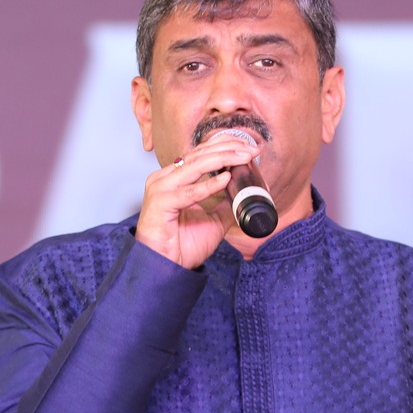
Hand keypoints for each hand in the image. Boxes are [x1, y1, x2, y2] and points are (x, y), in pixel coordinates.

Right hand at [134, 128, 260, 268]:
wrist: (166, 268)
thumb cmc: (181, 245)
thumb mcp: (213, 220)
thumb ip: (226, 204)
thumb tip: (245, 194)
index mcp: (173, 178)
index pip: (199, 152)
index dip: (224, 145)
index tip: (247, 146)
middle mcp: (165, 178)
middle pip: (199, 154)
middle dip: (228, 148)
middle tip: (251, 149)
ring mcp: (161, 189)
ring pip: (195, 165)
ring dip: (223, 159)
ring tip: (244, 157)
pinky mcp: (161, 203)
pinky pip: (189, 192)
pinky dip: (208, 185)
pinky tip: (225, 179)